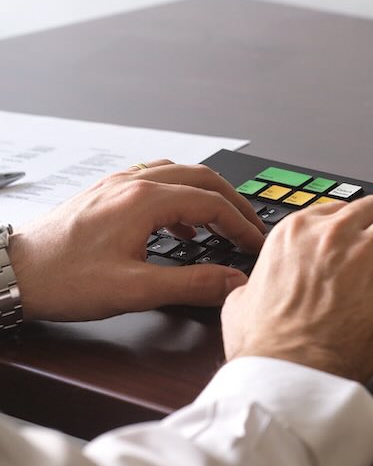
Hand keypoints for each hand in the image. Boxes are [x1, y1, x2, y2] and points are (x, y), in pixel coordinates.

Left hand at [9, 161, 266, 320]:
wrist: (12, 272)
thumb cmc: (61, 280)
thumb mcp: (133, 291)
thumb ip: (189, 284)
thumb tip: (230, 281)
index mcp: (145, 200)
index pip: (212, 202)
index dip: (241, 223)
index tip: (255, 242)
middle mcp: (134, 183)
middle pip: (202, 178)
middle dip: (233, 202)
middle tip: (250, 226)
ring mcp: (119, 184)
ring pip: (180, 174)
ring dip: (208, 194)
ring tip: (222, 221)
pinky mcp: (106, 192)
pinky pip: (157, 180)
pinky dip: (181, 195)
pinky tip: (179, 224)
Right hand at [221, 195, 372, 381]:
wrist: (286, 378)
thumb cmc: (266, 350)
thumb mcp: (240, 304)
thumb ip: (249, 286)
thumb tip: (248, 290)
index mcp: (296, 232)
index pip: (341, 210)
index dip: (358, 231)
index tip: (364, 248)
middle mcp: (333, 233)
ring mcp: (367, 252)